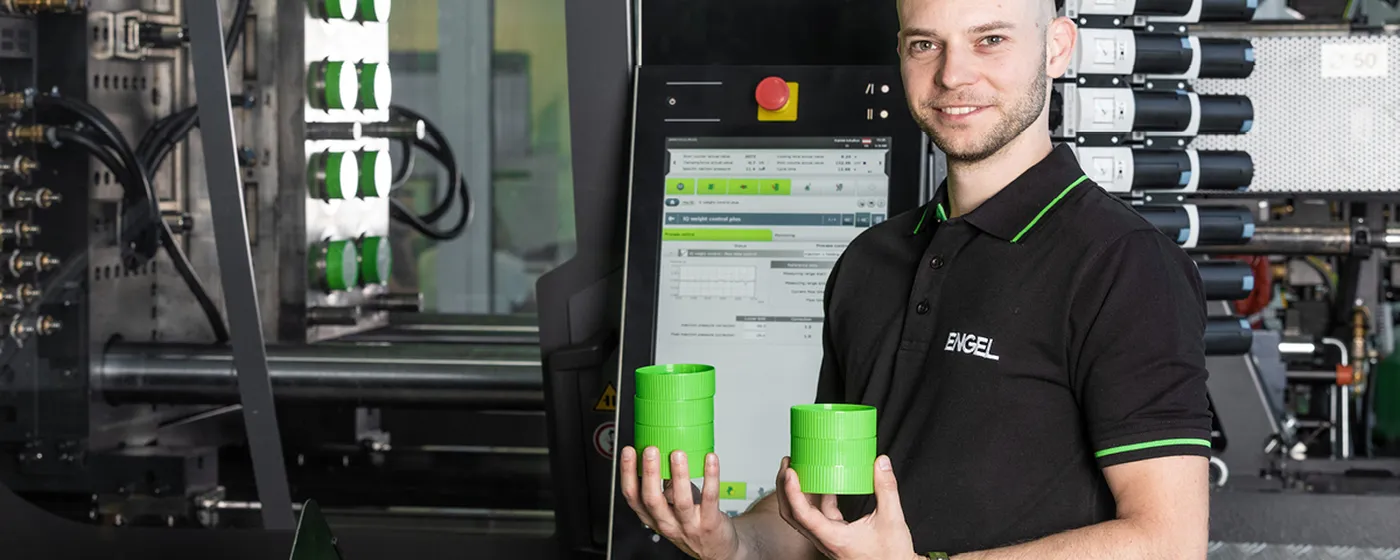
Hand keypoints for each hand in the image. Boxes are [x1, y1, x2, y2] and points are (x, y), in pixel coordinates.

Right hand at [619, 445, 740, 559]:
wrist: (717, 549)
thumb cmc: (693, 523)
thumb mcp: (672, 507)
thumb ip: (666, 485)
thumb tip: (664, 456)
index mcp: (653, 517)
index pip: (633, 497)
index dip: (627, 474)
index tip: (628, 452)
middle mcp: (667, 523)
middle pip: (652, 500)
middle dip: (649, 473)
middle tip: (650, 450)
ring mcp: (688, 525)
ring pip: (681, 501)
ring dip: (678, 475)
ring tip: (678, 454)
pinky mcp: (710, 524)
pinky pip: (710, 498)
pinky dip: (711, 477)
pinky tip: (710, 459)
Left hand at [777, 455, 918, 559]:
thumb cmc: (892, 556)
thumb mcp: (892, 518)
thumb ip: (886, 488)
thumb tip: (881, 463)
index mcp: (833, 538)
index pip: (802, 514)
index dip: (792, 491)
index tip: (790, 471)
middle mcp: (825, 540)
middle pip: (793, 514)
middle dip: (785, 487)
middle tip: (787, 463)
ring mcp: (828, 539)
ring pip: (803, 515)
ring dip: (798, 492)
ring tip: (799, 469)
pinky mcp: (835, 536)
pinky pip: (818, 516)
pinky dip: (817, 498)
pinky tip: (825, 483)